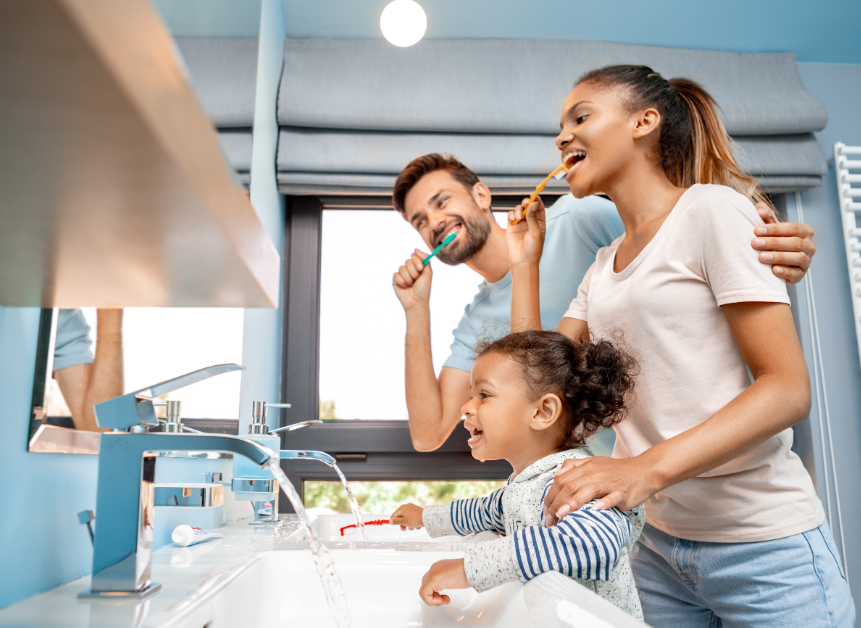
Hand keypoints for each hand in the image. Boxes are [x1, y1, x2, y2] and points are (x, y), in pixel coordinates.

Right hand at [391, 503, 423, 529]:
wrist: (426, 518)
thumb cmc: (414, 519)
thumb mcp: (403, 522)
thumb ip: (396, 522)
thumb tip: (390, 521)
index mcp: (402, 508)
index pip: (395, 514)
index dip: (393, 520)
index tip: (393, 525)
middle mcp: (407, 506)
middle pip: (402, 517)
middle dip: (403, 524)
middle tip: (404, 529)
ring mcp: (413, 508)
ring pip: (408, 518)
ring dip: (409, 524)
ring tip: (413, 527)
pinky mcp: (418, 511)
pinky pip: (413, 518)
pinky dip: (414, 522)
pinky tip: (418, 525)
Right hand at [392, 250, 431, 312]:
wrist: (416, 302)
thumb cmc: (424, 289)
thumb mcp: (428, 273)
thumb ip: (425, 260)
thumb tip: (415, 249)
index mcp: (418, 266)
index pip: (414, 256)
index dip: (416, 261)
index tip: (420, 269)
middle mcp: (409, 269)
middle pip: (408, 261)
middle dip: (413, 272)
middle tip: (416, 280)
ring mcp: (402, 274)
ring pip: (402, 268)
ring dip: (408, 279)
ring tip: (410, 285)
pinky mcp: (395, 280)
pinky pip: (396, 275)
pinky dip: (402, 282)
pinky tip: (404, 287)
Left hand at [418, 558, 468, 605]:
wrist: (473, 567)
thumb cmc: (469, 572)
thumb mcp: (456, 576)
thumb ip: (448, 580)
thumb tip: (448, 586)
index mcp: (439, 567)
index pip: (430, 581)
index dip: (436, 592)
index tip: (446, 596)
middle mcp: (434, 568)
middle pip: (425, 585)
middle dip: (434, 596)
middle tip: (444, 599)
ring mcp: (432, 573)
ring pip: (423, 590)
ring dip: (433, 599)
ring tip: (444, 600)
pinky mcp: (433, 579)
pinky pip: (424, 594)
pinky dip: (431, 601)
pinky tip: (442, 601)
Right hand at [506, 196, 545, 268]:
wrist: (522, 261)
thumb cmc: (533, 249)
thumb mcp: (536, 232)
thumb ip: (533, 217)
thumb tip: (533, 203)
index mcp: (540, 222)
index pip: (539, 207)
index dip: (536, 200)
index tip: (534, 195)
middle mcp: (530, 221)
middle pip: (528, 206)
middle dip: (526, 202)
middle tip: (525, 203)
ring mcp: (520, 224)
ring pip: (519, 210)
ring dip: (518, 210)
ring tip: (518, 216)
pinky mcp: (511, 227)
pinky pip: (510, 215)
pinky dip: (511, 214)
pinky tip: (513, 219)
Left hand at [543, 456, 657, 525]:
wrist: (645, 470)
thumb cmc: (617, 471)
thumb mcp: (593, 463)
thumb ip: (574, 466)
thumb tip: (556, 476)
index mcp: (586, 467)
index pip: (561, 480)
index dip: (550, 495)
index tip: (545, 511)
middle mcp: (595, 473)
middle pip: (571, 485)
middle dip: (557, 503)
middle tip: (550, 520)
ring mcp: (609, 483)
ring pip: (588, 490)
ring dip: (573, 503)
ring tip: (562, 514)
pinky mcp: (623, 492)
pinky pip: (612, 497)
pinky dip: (604, 503)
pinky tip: (596, 510)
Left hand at [752, 202, 814, 284]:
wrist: (771, 260)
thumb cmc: (771, 238)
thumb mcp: (768, 224)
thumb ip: (764, 213)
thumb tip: (760, 210)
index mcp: (804, 231)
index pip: (793, 228)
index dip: (775, 229)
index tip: (756, 230)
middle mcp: (809, 245)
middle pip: (796, 243)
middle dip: (774, 243)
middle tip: (755, 243)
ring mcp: (806, 261)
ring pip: (798, 258)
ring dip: (779, 257)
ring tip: (761, 257)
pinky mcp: (800, 275)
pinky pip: (796, 274)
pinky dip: (785, 272)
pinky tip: (773, 270)